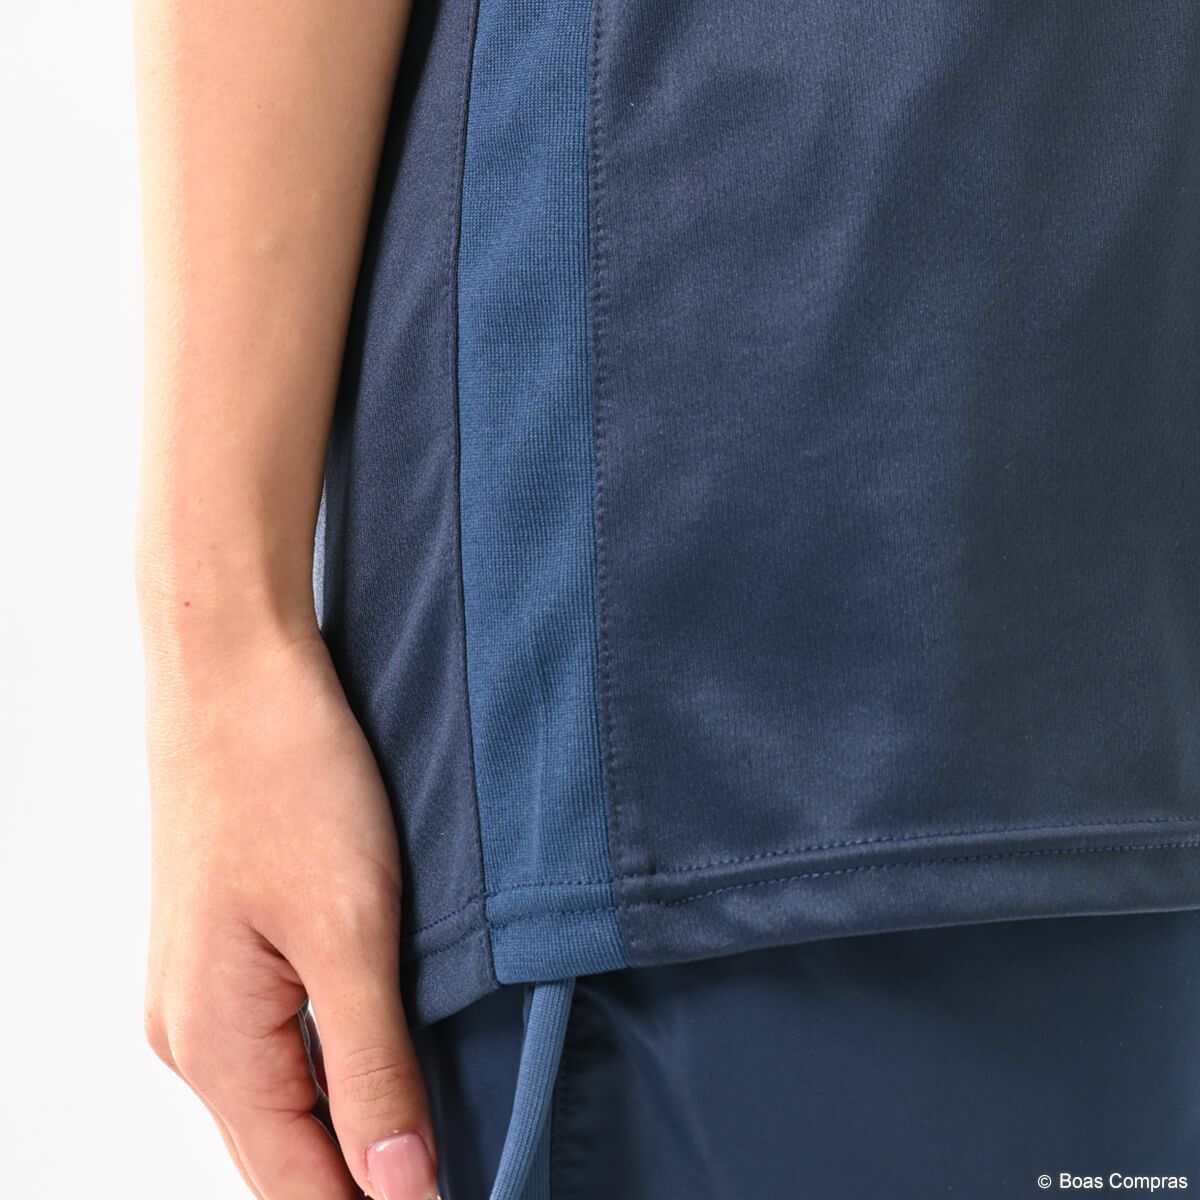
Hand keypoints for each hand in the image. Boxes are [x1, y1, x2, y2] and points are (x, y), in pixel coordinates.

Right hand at [141, 626, 438, 1199]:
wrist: (233, 669)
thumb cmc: (286, 780)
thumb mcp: (348, 932)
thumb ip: (371, 1070)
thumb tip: (400, 1191)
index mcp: (213, 1045)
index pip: (300, 1190)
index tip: (465, 1196)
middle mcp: (191, 1033)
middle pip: (285, 1155)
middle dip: (368, 1177)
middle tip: (461, 1169)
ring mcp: (201, 987)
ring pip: (284, 1099)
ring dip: (353, 1123)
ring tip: (436, 1134)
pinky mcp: (225, 944)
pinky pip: (278, 1041)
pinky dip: (332, 1065)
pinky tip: (385, 1055)